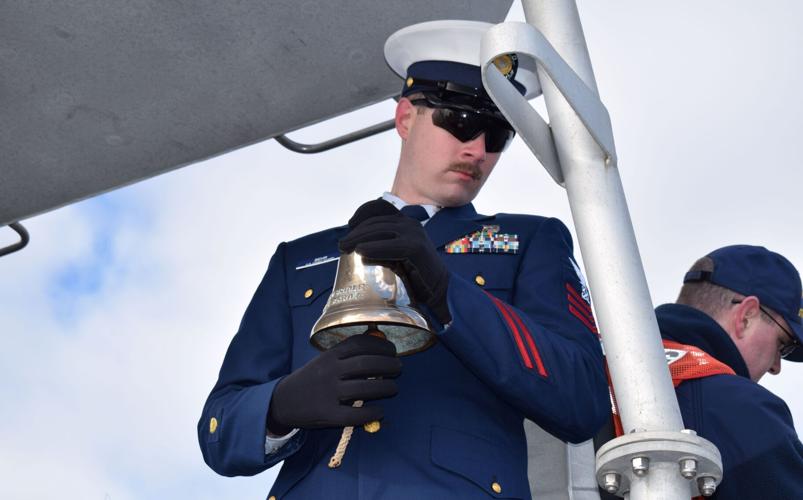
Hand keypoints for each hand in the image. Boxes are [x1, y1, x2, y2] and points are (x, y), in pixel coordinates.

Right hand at [267, 334, 401, 434]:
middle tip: (398, 368)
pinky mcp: (327, 414)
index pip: (360, 344)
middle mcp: (330, 371)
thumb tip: (378, 343)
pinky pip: (354, 415)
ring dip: (385, 387)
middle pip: (366, 364)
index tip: (392, 350)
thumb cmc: (311, 378)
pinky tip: (380, 411)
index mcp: (330, 355)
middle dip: (388, 364)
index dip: (380, 346)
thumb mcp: (325, 360)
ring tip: (393, 388)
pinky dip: (371, 413)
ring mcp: (328, 393)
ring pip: (364, 388)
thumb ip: (347, 354)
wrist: (283, 401)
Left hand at [339, 199, 450, 323]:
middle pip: (376, 222)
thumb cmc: (415, 274)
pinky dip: (373, 248)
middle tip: (342, 244)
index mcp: (405, 222)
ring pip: (380, 231)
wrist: (439, 289)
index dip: (362, 214)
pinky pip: (390, 246)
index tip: (349, 225)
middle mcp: (409, 224)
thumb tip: (355, 246)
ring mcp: (414, 234)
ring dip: (359, 238)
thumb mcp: (397, 254)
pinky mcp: (415, 248)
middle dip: (356, 232)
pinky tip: (360, 252)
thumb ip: (383, 245)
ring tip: (345, 248)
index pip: (379, 210)